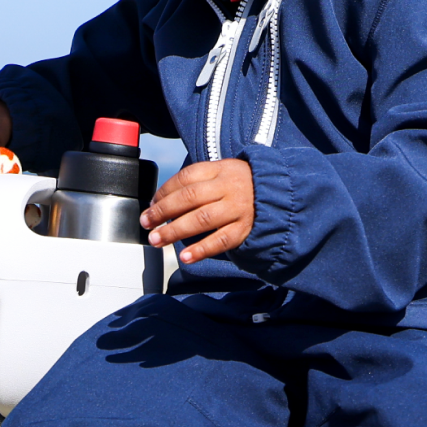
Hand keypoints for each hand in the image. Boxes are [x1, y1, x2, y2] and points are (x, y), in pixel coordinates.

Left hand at [140, 158, 254, 263]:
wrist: (281, 193)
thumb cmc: (241, 184)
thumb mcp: (221, 172)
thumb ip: (195, 182)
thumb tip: (160, 200)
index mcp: (219, 170)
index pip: (185, 178)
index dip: (164, 192)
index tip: (150, 205)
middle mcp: (228, 188)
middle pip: (189, 199)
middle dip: (163, 212)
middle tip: (146, 223)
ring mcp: (238, 209)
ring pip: (202, 220)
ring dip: (175, 231)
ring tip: (157, 239)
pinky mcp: (245, 229)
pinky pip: (221, 241)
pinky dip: (202, 249)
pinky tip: (185, 256)